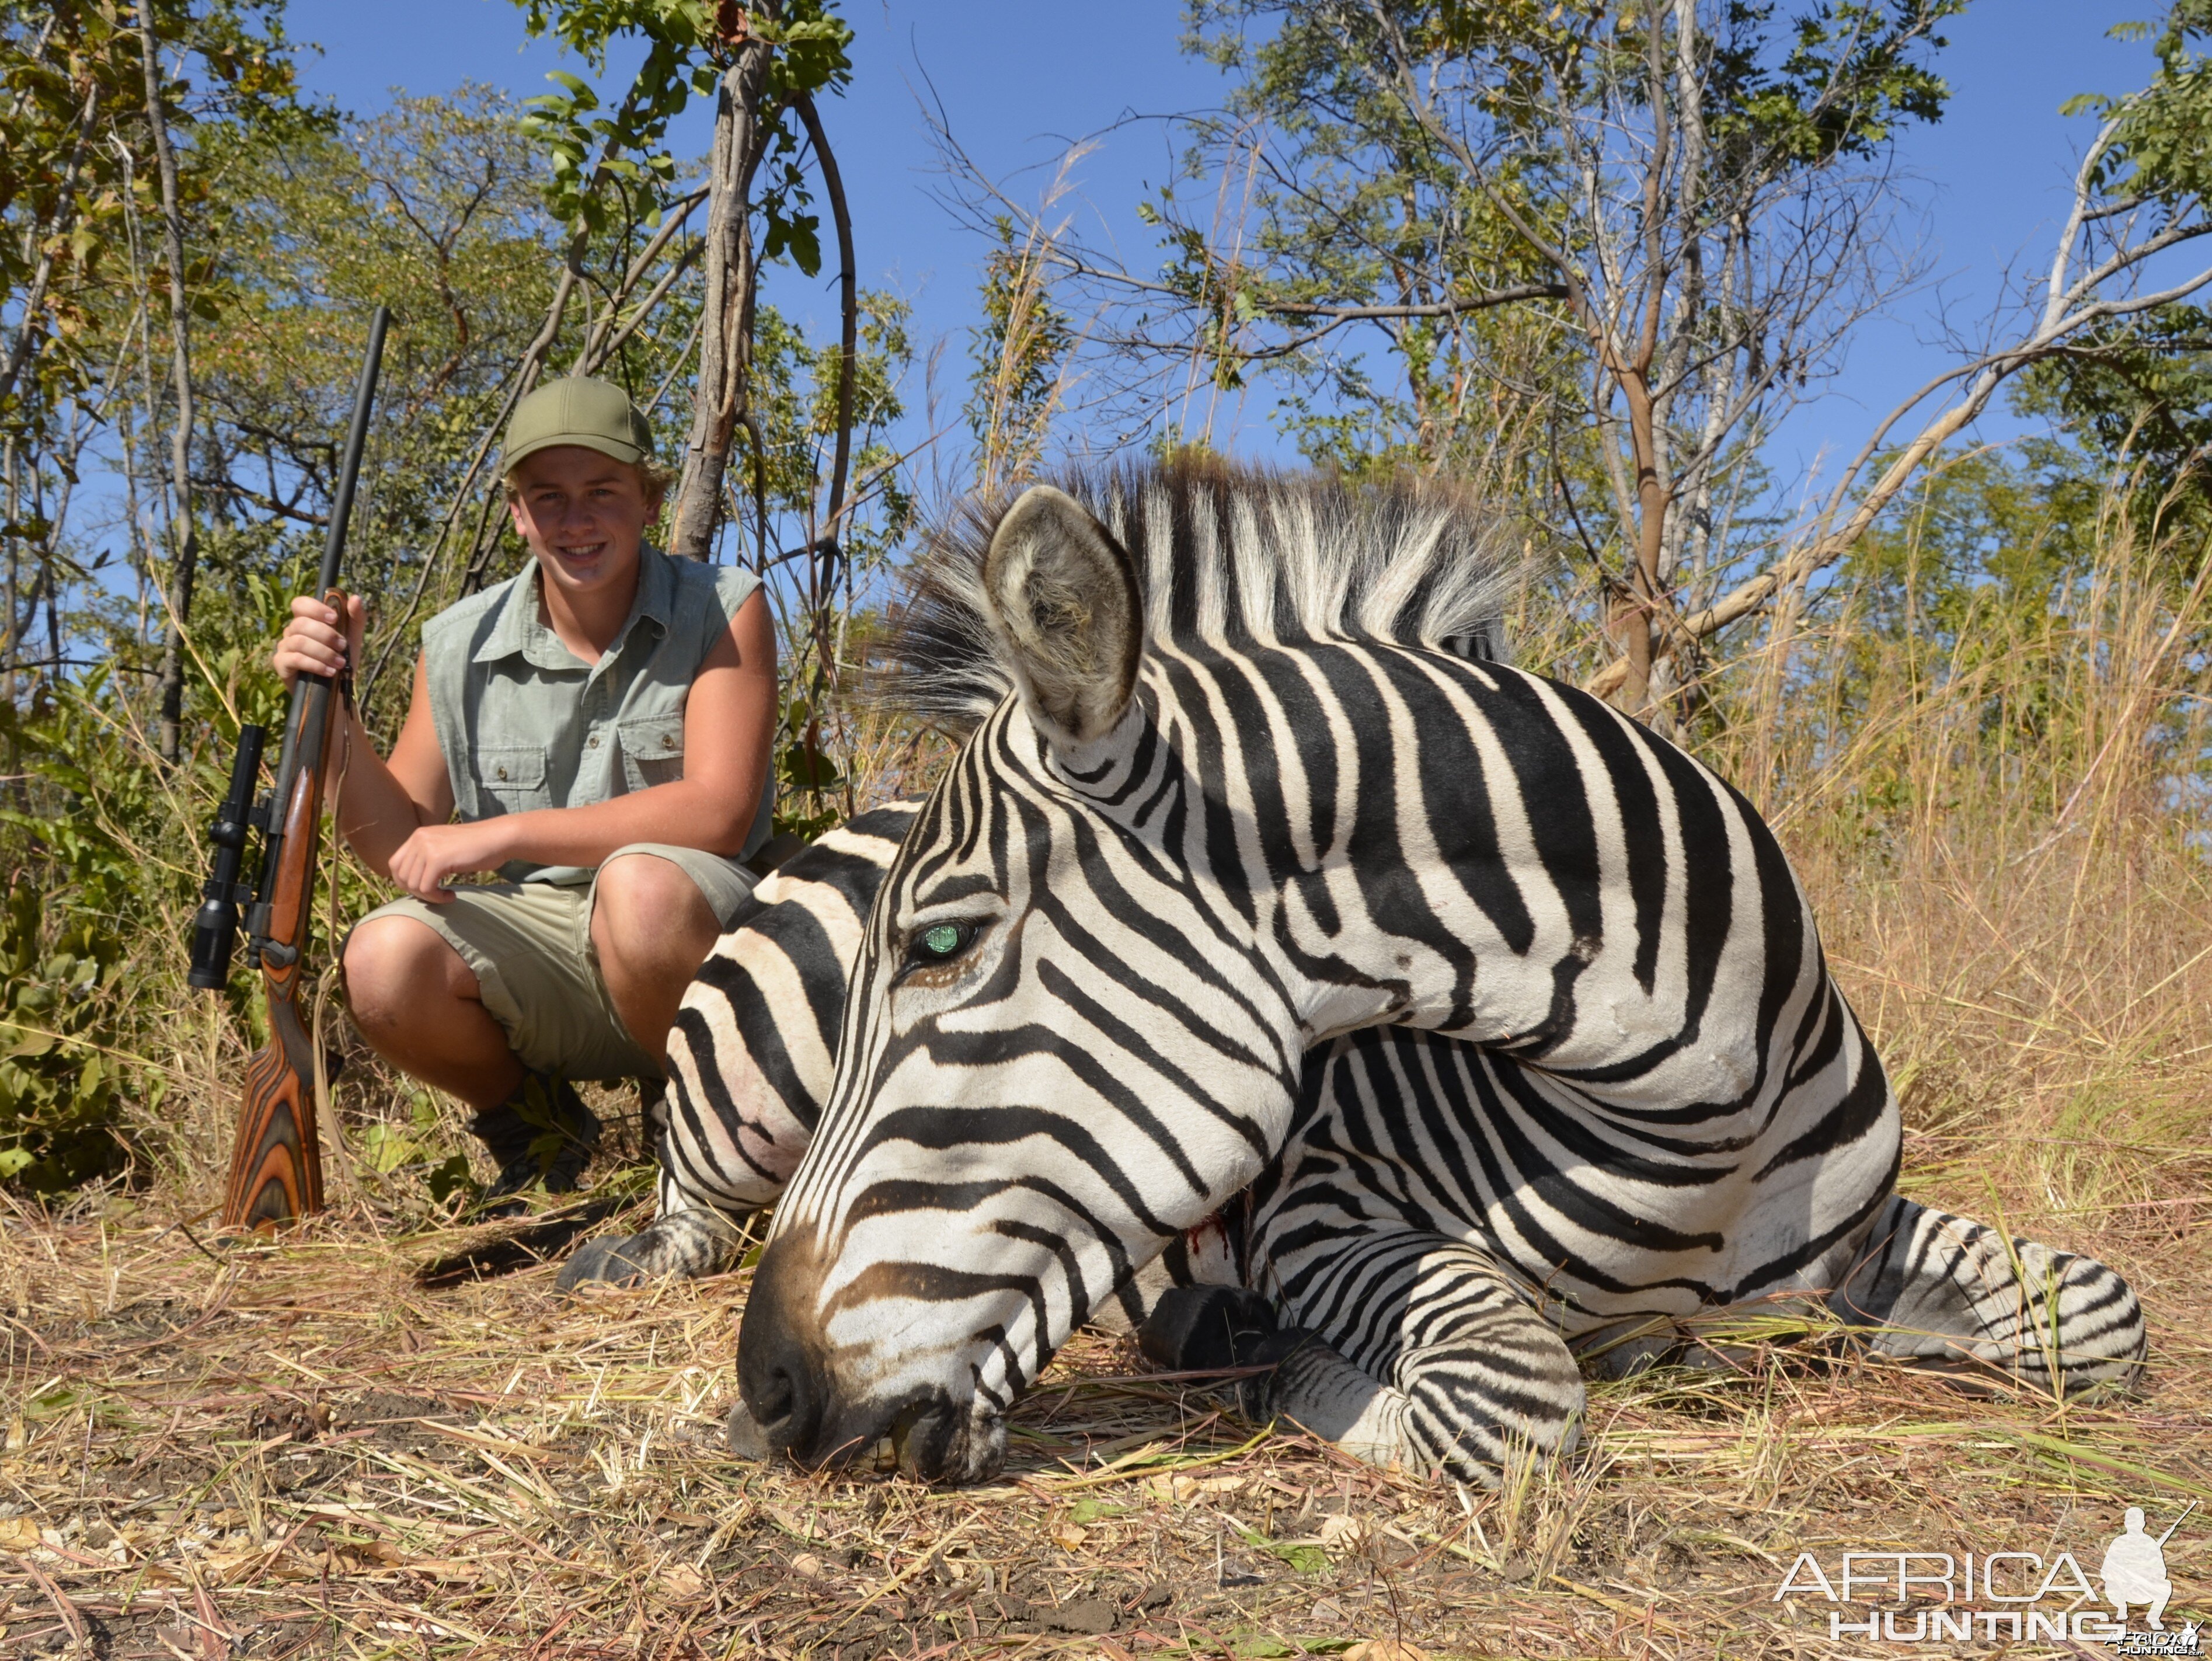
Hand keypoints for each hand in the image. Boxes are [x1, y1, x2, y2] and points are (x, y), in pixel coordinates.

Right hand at [274, 592, 365, 688]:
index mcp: (306, 621)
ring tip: (340, 663)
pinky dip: (315, 664)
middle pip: (301, 623)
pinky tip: (329, 671)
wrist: (335, 691)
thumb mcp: (353, 639)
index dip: (315, 608)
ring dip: (324, 652)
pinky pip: (295, 659)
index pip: (300, 604)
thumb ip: (356, 618)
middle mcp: (292, 631)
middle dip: (326, 635)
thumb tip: (355, 597)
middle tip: (343, 646)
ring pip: (299, 641)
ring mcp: (284, 647)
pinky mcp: (281, 664)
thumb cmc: (342, 660)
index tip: (334, 618)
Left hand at [386, 820, 516, 903]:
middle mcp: (419, 839)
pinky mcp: (438, 859)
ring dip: (428, 897)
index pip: (395, 864)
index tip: (425, 889)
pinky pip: (427, 888)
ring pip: (413, 885)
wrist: (499, 838)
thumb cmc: (479, 846)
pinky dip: (437, 898)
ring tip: (446, 896)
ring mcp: (427, 848)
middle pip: (401, 876)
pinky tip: (451, 896)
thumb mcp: (446, 846)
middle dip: (416, 892)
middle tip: (436, 895)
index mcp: (419, 835)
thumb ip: (428, 857)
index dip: (406, 882)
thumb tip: (412, 882)